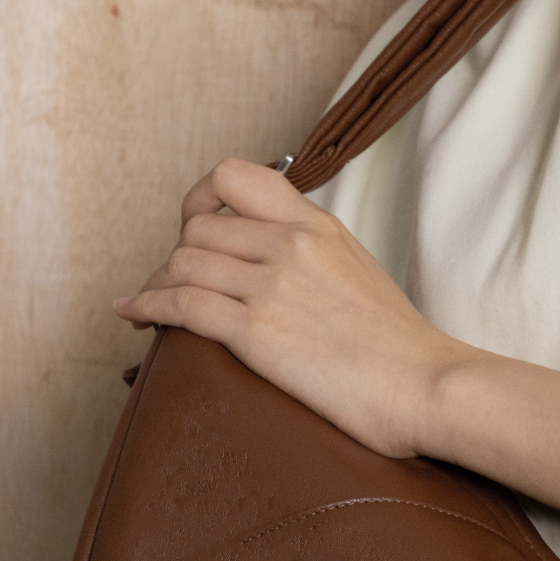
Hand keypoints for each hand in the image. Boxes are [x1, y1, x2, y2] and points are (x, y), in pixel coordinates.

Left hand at [114, 157, 456, 456]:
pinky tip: (135, 315)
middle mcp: (292, 244)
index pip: (236, 176)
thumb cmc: (399, 345)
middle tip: (176, 284)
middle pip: (197, 226)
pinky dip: (147, 306)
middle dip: (175, 255)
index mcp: (317, 225)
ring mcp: (273, 286)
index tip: (195, 224)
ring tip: (154, 304)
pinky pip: (181, 305)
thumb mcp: (358, 269)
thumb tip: (272, 256)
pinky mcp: (258, 332)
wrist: (425, 384)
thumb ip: (313, 252)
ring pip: (182, 262)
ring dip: (159, 284)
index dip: (199, 197)